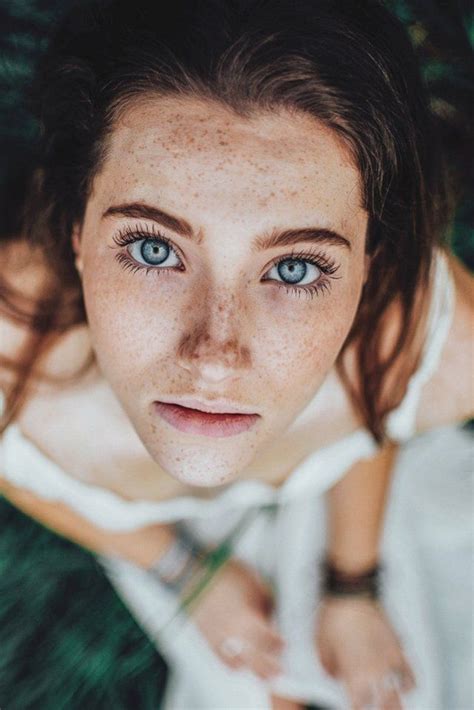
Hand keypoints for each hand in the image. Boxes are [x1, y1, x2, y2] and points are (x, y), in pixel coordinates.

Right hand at [190, 558, 284, 679]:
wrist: (195, 574)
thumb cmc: (223, 575)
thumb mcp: (254, 582)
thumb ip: (266, 602)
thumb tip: (272, 613)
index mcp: (249, 618)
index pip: (270, 641)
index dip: (279, 644)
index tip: (284, 644)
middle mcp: (235, 634)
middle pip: (256, 660)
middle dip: (269, 668)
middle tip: (278, 670)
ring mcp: (220, 639)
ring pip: (239, 664)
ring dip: (252, 669)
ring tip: (262, 673)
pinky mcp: (207, 638)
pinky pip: (221, 659)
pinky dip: (232, 664)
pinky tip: (239, 665)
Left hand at [315, 596, 415, 708]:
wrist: (352, 592)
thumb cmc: (333, 616)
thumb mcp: (320, 644)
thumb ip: (328, 666)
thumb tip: (335, 675)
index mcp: (354, 673)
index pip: (359, 705)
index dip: (357, 709)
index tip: (355, 708)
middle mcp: (375, 671)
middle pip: (386, 705)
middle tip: (375, 708)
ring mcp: (390, 660)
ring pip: (401, 693)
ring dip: (396, 702)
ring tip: (391, 705)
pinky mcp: (398, 646)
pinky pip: (410, 673)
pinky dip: (409, 684)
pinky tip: (403, 686)